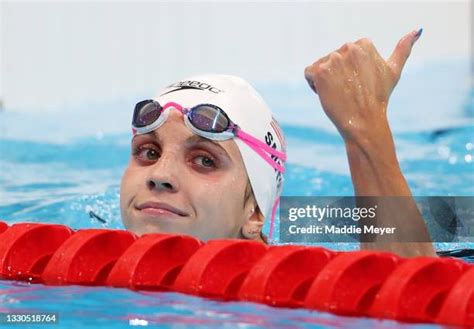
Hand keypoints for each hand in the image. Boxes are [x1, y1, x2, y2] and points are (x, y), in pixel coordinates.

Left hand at [304, 29, 421, 143]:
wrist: (364, 121)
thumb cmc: (379, 99)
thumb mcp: (393, 71)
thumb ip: (403, 49)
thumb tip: (417, 30)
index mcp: (363, 44)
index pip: (345, 54)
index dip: (349, 70)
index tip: (359, 83)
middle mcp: (348, 48)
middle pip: (331, 60)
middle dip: (337, 75)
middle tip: (351, 90)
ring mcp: (333, 59)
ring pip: (320, 67)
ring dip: (326, 81)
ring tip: (340, 93)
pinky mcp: (320, 72)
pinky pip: (308, 74)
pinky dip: (313, 86)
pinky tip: (327, 94)